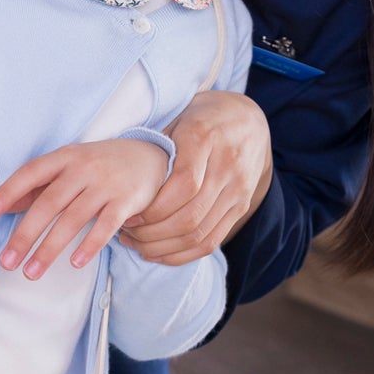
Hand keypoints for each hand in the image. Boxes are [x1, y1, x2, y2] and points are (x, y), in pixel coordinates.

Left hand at [0, 139, 169, 279]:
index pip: (31, 172)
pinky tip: (75, 263)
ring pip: (73, 219)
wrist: (150, 156)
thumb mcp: (71, 166)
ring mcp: (107, 184)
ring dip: (50, 248)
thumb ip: (40, 185)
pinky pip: (105, 226)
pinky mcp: (127, 200)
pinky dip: (89, 245)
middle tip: (7, 262)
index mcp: (66, 157)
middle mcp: (84, 168)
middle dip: (25, 234)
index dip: (9, 191)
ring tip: (31, 272)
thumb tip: (5, 208)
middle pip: (49, 203)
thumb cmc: (101, 164)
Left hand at [121, 91, 272, 265]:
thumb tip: (124, 184)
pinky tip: (159, 252)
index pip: (184, 185)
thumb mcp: (178, 120)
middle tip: (126, 234)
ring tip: (138, 245)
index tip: (128, 216)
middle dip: (152, 233)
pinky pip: (212, 240)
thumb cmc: (202, 119)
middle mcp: (227, 165)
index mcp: (206, 138)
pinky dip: (183, 254)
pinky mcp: (242, 206)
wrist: (249, 121)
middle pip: (191, 215)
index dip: (154, 208)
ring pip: (200, 233)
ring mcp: (239, 189)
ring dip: (164, 247)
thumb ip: (157, 149)